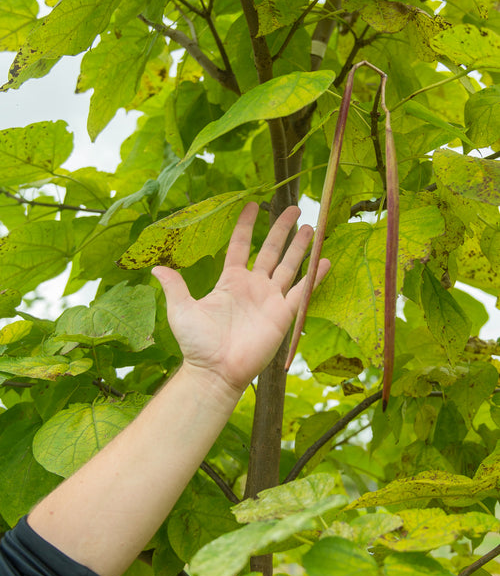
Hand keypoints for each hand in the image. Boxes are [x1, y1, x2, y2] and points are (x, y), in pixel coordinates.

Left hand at [152, 202, 329, 401]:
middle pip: (271, 250)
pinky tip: (325, 260)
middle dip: (281, 229)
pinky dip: (315, 277)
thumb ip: (175, 286)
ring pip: (289, 266)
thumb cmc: (197, 343)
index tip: (252, 204)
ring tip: (311, 227)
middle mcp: (253, 286)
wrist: (215, 371)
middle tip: (294, 208)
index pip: (240, 246)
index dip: (246, 226)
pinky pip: (302, 292)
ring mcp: (270, 299)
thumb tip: (156, 267)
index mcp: (230, 281)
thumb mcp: (181, 310)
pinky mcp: (284, 315)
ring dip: (300, 247)